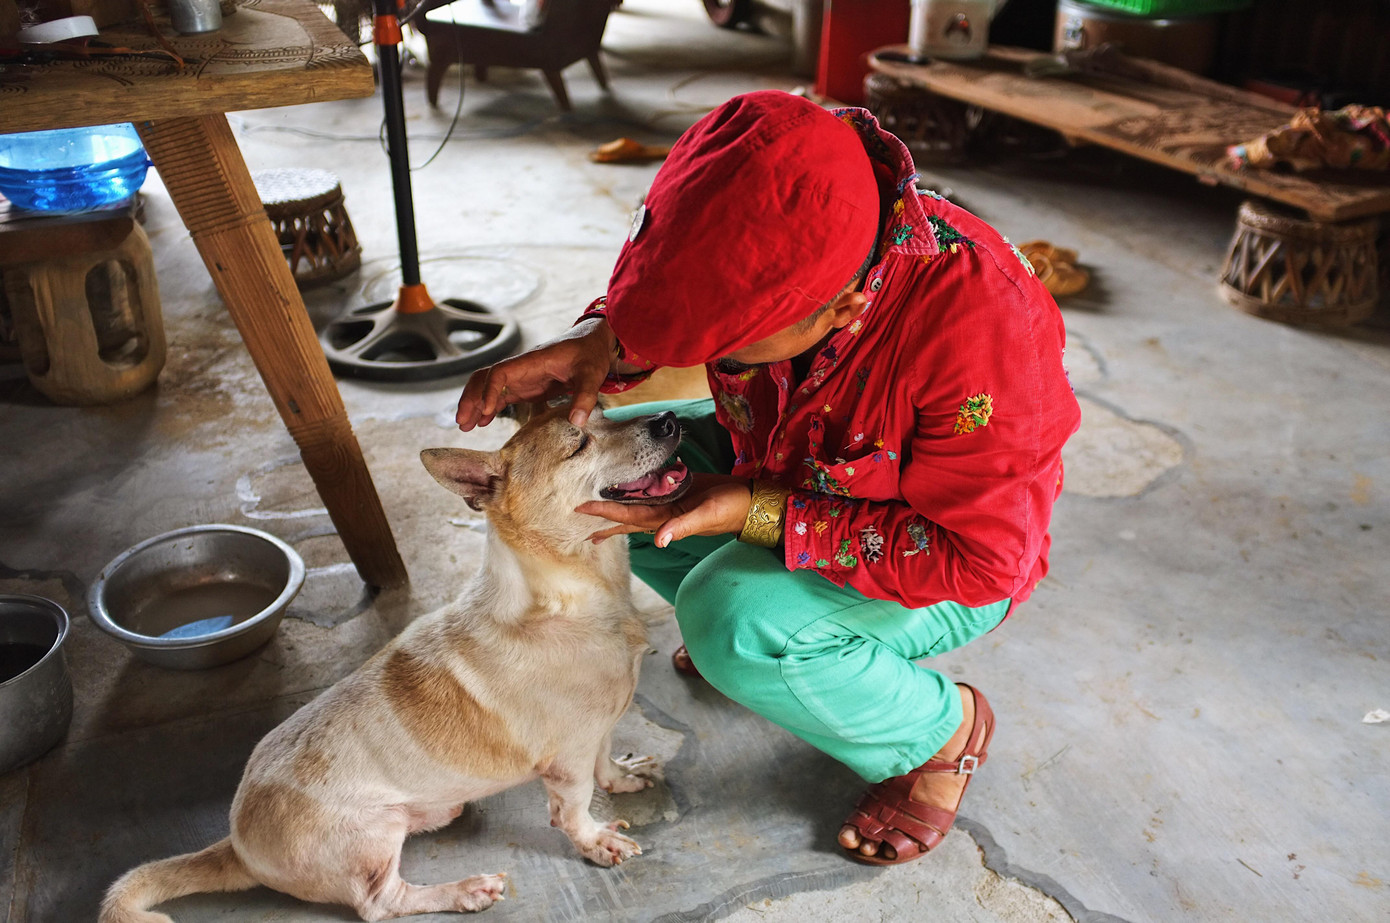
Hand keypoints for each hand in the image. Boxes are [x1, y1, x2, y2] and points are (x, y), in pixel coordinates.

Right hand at [456, 317, 614, 430]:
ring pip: (488, 388)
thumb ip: (585, 396)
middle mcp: (520, 368)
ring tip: (465, 426)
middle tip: (462, 422)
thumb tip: (577, 422)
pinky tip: (482, 422)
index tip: (485, 410)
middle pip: (484, 378)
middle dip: (471, 398)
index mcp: (532, 361)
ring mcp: (521, 378)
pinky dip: (488, 408)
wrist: (592, 343)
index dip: (489, 390)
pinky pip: (500, 396)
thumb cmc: (590, 354)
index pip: (500, 372)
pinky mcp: (526, 387)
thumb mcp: (592, 373)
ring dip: (475, 405)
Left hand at [576, 474, 751, 546]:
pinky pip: (654, 491)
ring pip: (637, 504)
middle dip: (604, 517)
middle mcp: (664, 513)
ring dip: (618, 506)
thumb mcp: (706, 516)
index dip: (604, 513)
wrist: (750, 500)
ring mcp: (671, 503)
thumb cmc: (731, 508)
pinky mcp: (680, 490)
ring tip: (599, 508)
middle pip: (626, 515)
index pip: (627, 515)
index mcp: (665, 519)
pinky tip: (630, 487)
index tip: (581, 509)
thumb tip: (658, 541)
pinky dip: (640, 490)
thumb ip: (682, 527)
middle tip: (578, 517)